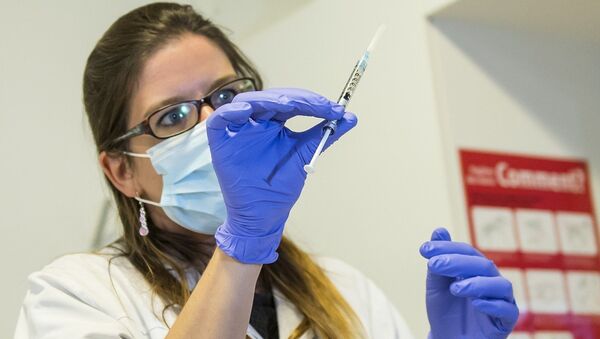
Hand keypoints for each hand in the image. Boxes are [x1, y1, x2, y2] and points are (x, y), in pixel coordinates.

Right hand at [207, 88, 356, 263]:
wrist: (264, 214)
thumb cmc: (280, 187)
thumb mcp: (305, 154)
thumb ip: (324, 134)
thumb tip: (351, 117)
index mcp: (273, 123)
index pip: (291, 102)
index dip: (312, 102)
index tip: (335, 109)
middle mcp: (255, 122)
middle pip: (272, 98)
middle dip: (297, 99)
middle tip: (318, 105)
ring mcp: (237, 131)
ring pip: (248, 102)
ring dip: (269, 99)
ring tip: (289, 104)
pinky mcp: (220, 142)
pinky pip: (220, 120)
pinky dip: (232, 112)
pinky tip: (248, 112)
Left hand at [419, 228, 518, 338]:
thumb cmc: (444, 311)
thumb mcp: (436, 285)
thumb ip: (439, 260)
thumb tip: (439, 230)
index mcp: (475, 270)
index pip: (466, 252)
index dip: (446, 248)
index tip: (424, 250)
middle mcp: (491, 281)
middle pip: (482, 265)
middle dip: (458, 262)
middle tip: (434, 265)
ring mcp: (501, 301)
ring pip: (501, 285)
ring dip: (477, 283)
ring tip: (455, 288)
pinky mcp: (505, 321)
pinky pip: (508, 310)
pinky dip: (493, 304)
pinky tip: (475, 303)